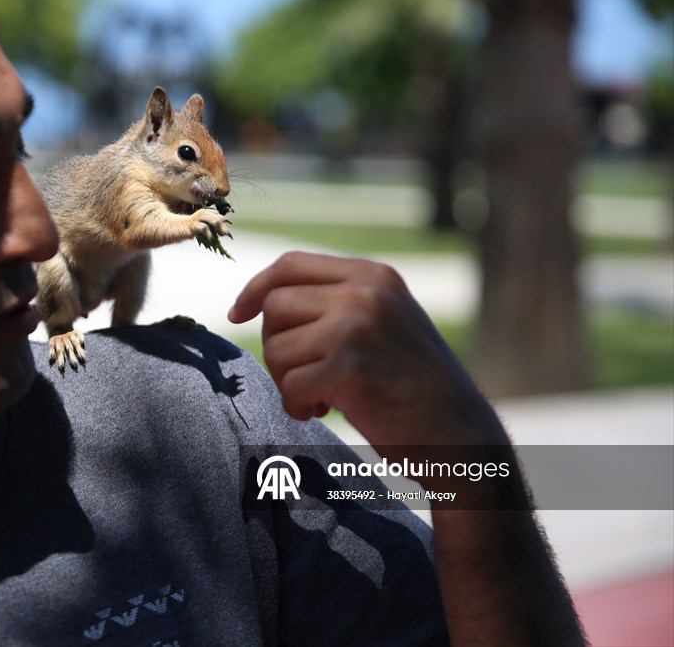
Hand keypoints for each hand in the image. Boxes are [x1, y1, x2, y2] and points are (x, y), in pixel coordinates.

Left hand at [228, 252, 503, 449]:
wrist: (461, 434)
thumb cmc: (414, 386)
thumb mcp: (384, 322)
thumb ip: (338, 302)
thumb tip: (266, 299)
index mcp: (373, 276)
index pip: (291, 264)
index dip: (256, 288)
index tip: (237, 313)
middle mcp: (365, 293)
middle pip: (276, 306)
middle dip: (276, 346)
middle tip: (302, 376)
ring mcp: (357, 328)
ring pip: (276, 347)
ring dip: (287, 381)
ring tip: (320, 397)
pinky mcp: (349, 369)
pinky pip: (289, 385)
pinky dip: (297, 405)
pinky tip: (324, 412)